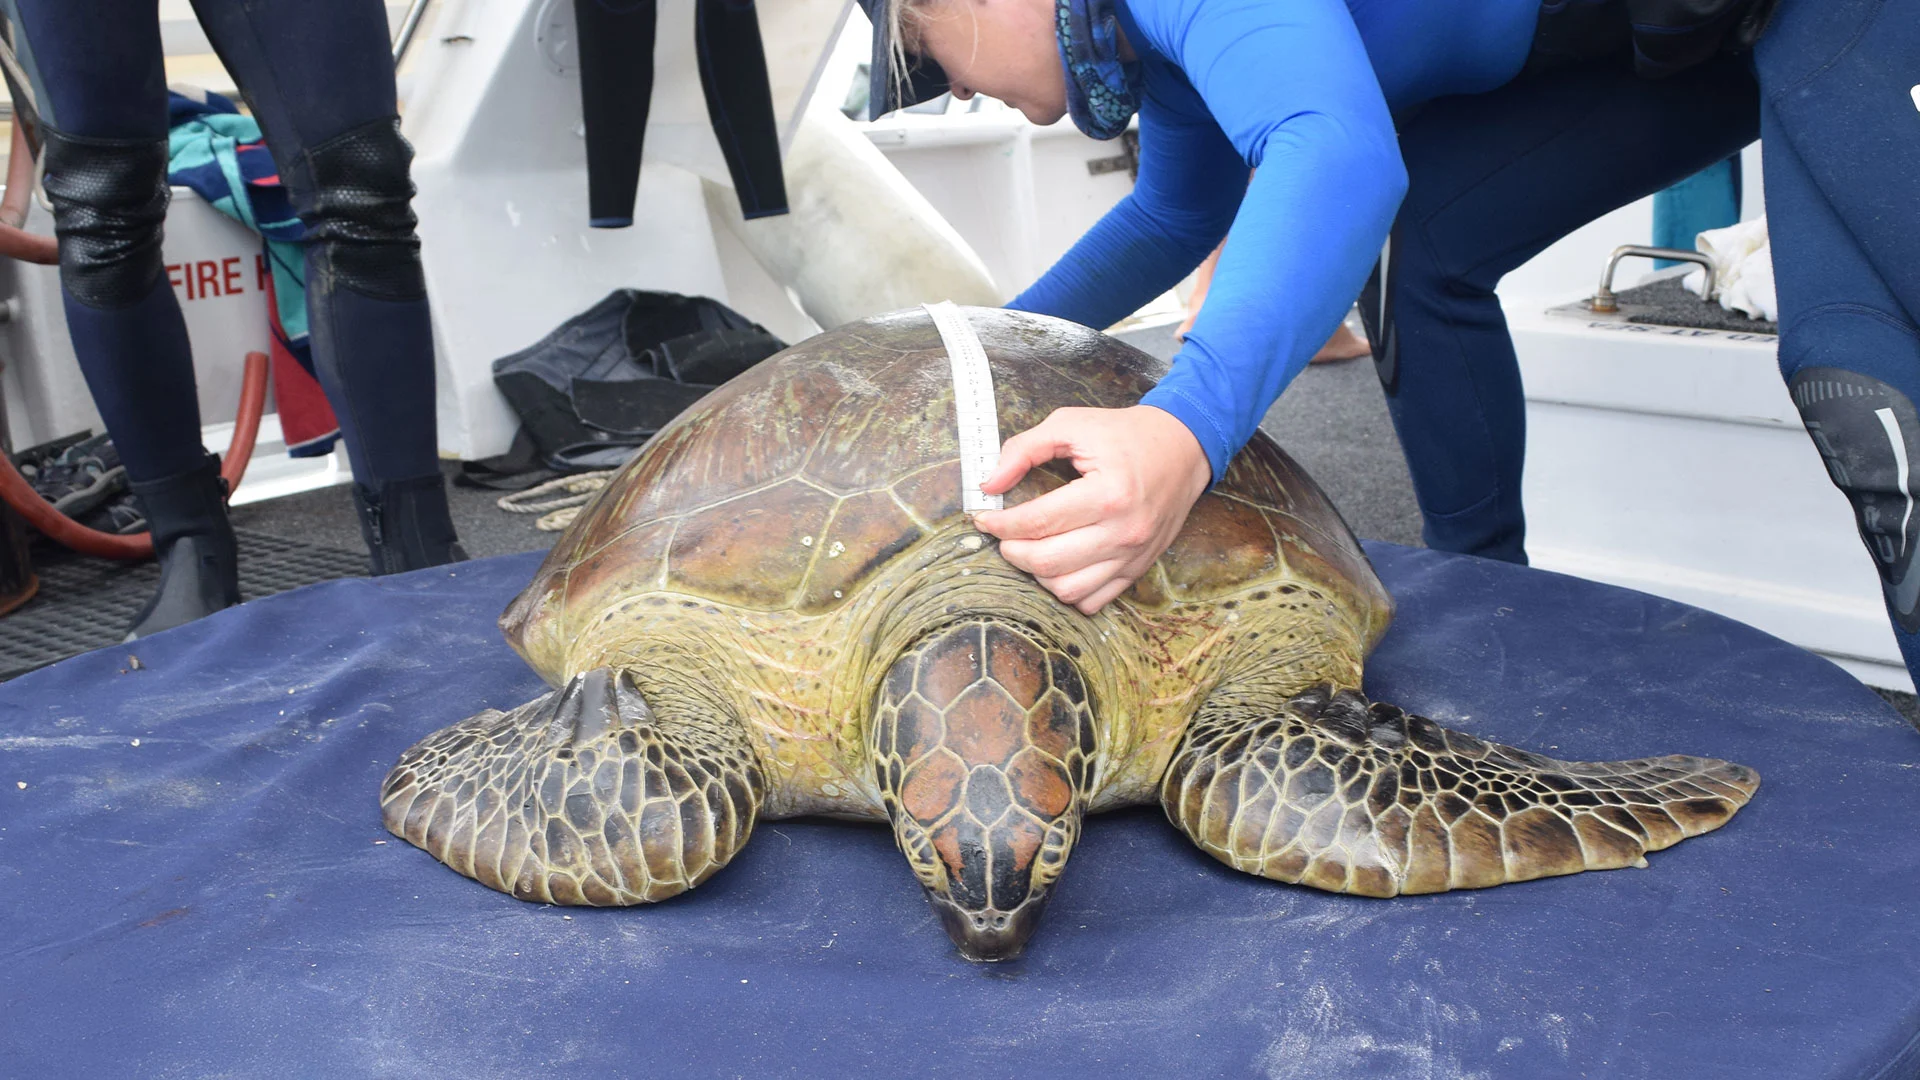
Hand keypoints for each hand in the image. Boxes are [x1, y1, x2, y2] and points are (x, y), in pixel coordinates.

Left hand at [972, 405, 1211, 614]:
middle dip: (1012, 551)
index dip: (1000, 523)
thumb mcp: (1071, 424)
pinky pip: (1093, 600)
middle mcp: (1122, 531)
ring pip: (1067, 589)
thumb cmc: (1126, 434)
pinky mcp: (1138, 568)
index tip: (984, 517)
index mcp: (1107, 493)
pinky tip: (1057, 566)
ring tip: (1029, 549)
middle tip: (1003, 535)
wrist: (1183, 448)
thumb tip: (989, 483)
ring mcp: (1132, 555)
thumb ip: (1024, 449)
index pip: (1037, 522)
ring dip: (1037, 574)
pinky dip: (1067, 590)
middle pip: (1048, 562)